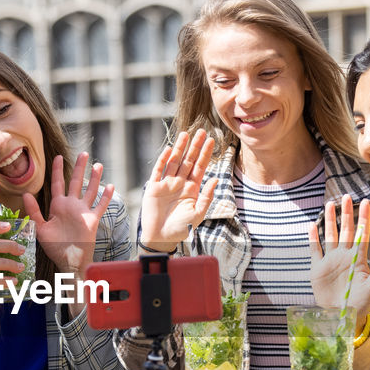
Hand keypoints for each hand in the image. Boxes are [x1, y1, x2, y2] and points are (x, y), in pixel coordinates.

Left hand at [22, 152, 113, 276]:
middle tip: (83, 153)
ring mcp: (83, 212)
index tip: (58, 156)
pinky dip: (106, 196)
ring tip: (98, 165)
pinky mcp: (93, 219)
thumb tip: (26, 194)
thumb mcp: (40, 228)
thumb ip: (34, 211)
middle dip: (79, 168)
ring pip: (90, 190)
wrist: (69, 261)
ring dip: (94, 178)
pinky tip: (110, 186)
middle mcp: (71, 206)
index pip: (58, 183)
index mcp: (58, 206)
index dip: (57, 170)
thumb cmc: (54, 247)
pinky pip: (101, 205)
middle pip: (76, 182)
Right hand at [138, 129, 218, 249]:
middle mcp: (179, 183)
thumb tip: (215, 179)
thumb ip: (206, 197)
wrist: (161, 238)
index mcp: (192, 189)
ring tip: (186, 134)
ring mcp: (166, 184)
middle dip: (194, 146)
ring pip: (174, 162)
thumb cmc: (181, 229)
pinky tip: (170, 150)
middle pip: (188, 161)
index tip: (211, 140)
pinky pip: (159, 171)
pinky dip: (163, 160)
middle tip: (201, 131)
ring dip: (180, 148)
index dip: (205, 154)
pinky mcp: (153, 187)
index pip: (200, 167)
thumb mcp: (198, 214)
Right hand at [310, 195, 369, 317]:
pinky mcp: (318, 269)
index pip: (362, 234)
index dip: (363, 218)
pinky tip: (313, 225)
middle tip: (347, 197)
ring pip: (330, 235)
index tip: (366, 202)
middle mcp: (344, 256)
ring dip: (330, 220)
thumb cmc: (363, 303)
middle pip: (345, 230)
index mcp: (359, 259)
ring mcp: (331, 261)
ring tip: (330, 204)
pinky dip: (313, 238)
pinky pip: (315, 250)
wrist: (344, 316)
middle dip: (346, 213)